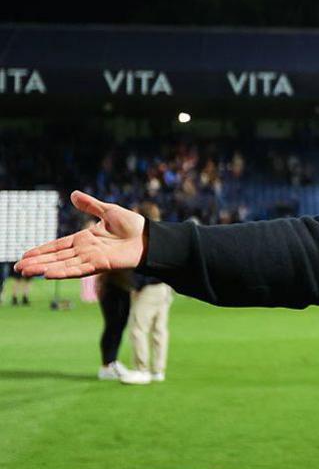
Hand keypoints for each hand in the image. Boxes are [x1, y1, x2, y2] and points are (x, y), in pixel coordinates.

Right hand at [14, 191, 145, 278]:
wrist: (150, 237)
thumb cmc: (133, 226)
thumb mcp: (108, 211)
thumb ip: (90, 205)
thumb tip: (73, 194)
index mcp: (85, 239)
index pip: (58, 246)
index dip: (42, 251)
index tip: (25, 256)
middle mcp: (85, 251)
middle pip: (57, 258)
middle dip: (37, 263)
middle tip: (18, 269)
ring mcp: (92, 259)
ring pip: (63, 265)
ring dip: (44, 268)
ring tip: (26, 272)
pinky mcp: (101, 265)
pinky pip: (79, 269)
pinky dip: (64, 271)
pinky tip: (49, 274)